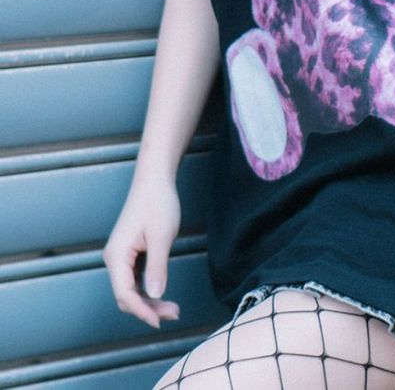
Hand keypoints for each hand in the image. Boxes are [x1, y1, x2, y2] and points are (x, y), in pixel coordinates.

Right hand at [102, 175, 181, 327]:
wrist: (154, 179)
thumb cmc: (158, 203)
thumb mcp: (162, 236)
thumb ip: (157, 267)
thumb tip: (154, 294)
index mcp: (117, 256)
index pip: (124, 294)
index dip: (141, 311)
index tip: (159, 321)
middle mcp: (115, 258)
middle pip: (126, 295)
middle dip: (147, 308)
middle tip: (174, 314)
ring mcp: (122, 256)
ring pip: (131, 289)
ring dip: (149, 301)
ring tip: (172, 309)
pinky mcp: (130, 252)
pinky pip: (135, 279)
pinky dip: (148, 289)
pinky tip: (162, 294)